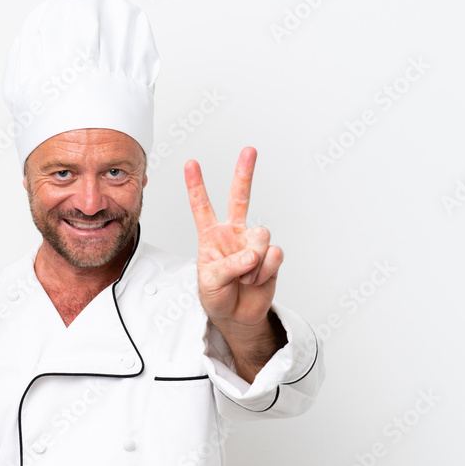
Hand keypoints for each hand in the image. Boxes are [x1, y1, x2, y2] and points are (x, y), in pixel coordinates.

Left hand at [185, 147, 285, 378]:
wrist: (237, 315)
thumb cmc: (216, 295)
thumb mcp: (209, 282)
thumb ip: (228, 266)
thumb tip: (252, 254)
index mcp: (210, 235)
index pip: (202, 206)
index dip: (196, 186)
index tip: (191, 163)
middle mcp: (233, 233)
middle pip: (240, 197)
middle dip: (244, 173)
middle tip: (249, 150)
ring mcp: (253, 243)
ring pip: (260, 235)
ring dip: (252, 261)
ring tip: (244, 277)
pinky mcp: (271, 256)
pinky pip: (273, 256)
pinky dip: (264, 272)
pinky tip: (256, 280)